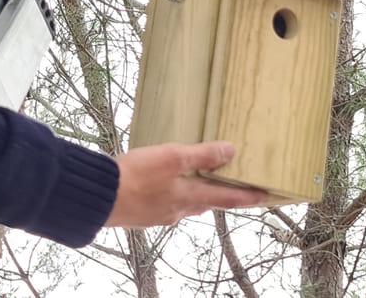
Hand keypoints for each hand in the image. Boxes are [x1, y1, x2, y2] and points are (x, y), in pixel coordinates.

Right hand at [105, 141, 268, 228]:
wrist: (99, 197)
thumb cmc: (136, 176)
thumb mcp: (172, 158)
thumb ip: (202, 155)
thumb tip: (231, 152)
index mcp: (189, 197)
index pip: (226, 198)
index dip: (247, 196)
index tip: (266, 196)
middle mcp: (177, 210)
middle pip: (206, 202)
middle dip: (220, 195)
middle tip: (234, 188)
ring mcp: (158, 214)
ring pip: (184, 203)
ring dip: (195, 194)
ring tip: (199, 182)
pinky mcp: (141, 212)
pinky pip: (165, 203)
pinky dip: (172, 193)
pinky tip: (163, 185)